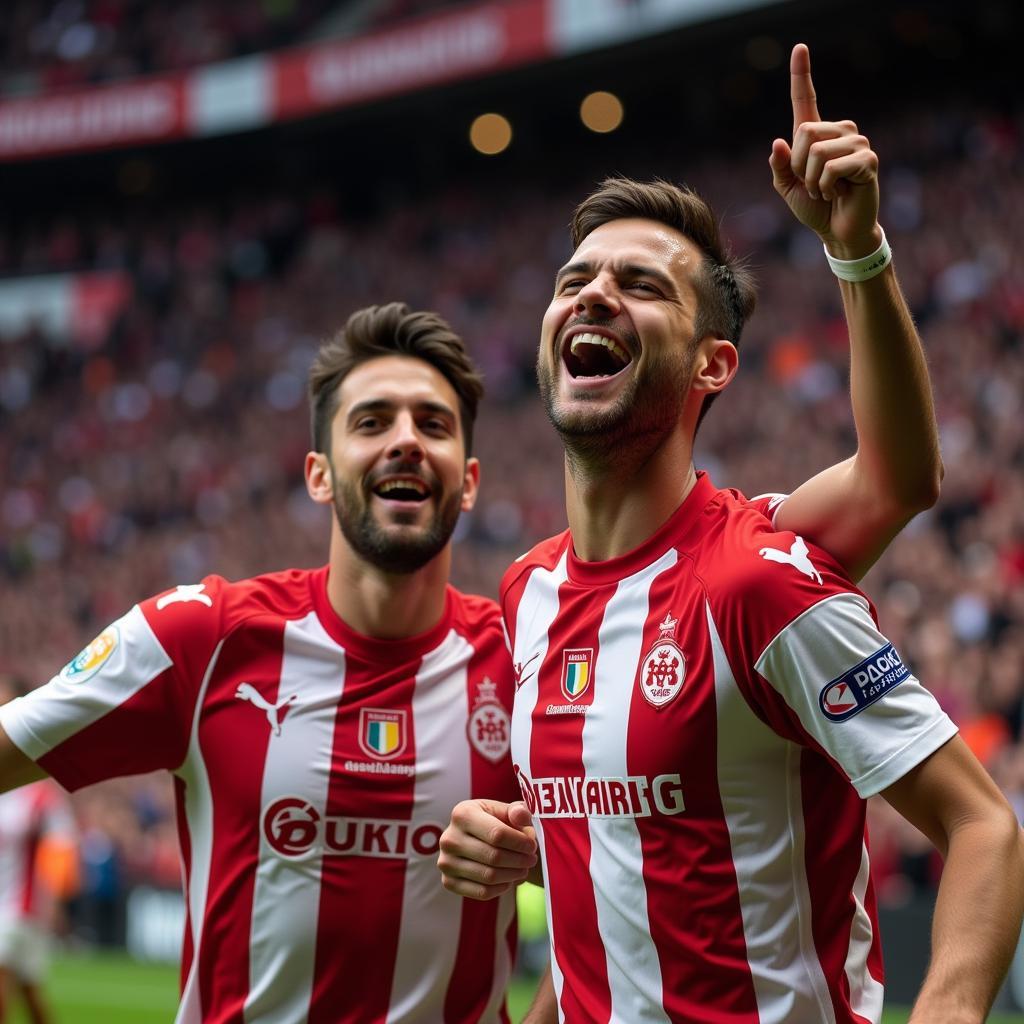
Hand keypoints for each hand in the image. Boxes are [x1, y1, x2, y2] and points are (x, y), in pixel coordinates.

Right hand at [438, 799, 536, 899]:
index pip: (497, 834)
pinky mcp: (448, 882)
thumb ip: (518, 811)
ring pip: (488, 876)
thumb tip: (522, 816)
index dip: (520, 843)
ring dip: (512, 875)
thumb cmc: (495, 821)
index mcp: (462, 814)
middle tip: (532, 860)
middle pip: (493, 857)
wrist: (474, 836)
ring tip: (523, 869)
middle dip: (519, 860)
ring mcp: (446, 862)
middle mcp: (449, 838)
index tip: (532, 846)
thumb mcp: (505, 810)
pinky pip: (481, 892)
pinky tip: (509, 880)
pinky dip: (500, 889)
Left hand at [769, 43, 880, 258]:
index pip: (806, 100)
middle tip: (814, 185)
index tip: (799, 47)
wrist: (839, 231)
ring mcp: (856, 143)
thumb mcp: (788, 188)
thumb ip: (779, 167)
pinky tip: (839, 194)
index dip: (801, 74)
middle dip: (798, 167)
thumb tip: (778, 142)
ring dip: (813, 180)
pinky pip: (830, 167)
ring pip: (816, 152)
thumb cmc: (815, 208)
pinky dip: (826, 187)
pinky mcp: (867, 160)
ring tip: (826, 191)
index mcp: (817, 135)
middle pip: (804, 133)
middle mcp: (839, 132)